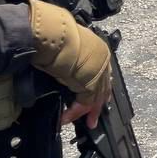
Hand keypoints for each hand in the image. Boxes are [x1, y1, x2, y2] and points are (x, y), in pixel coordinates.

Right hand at [26, 0, 112, 122]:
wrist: (54, 35)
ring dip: (87, 111)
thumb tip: (64, 67)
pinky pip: (85, 102)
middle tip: (94, 118)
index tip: (98, 98)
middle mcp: (102, 60)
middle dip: (98, 104)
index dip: (99, 87)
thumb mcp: (68, 47)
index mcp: (98, 49)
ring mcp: (99, 71)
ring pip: (96, 96)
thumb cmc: (55, 35)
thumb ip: (72, 58)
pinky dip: (75, 111)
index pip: (102, 72)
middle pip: (103, 87)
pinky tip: (66, 117)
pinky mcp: (91, 83)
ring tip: (85, 122)